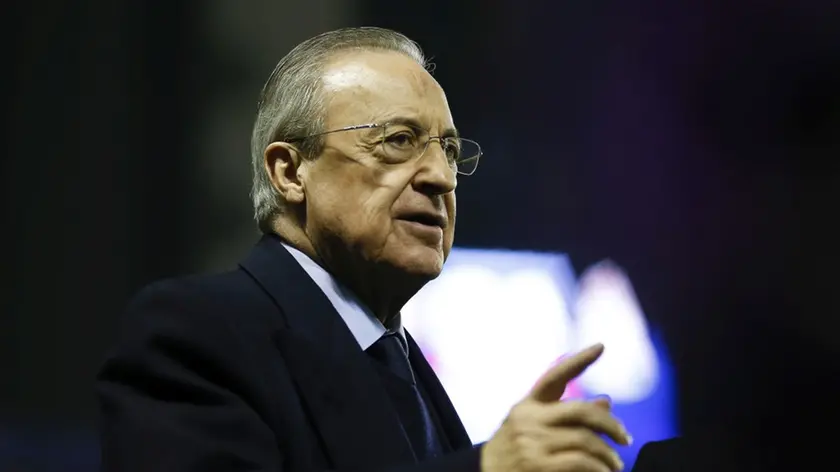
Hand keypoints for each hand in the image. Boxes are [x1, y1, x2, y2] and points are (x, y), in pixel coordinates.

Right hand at [481, 344, 631, 471]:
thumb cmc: (514, 450)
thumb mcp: (533, 428)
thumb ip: (567, 415)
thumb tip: (607, 402)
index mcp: (527, 405)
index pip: (554, 377)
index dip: (578, 361)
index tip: (601, 346)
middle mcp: (529, 419)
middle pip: (580, 411)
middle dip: (610, 424)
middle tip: (626, 438)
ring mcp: (532, 443)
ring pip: (585, 440)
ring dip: (607, 454)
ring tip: (616, 464)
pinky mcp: (538, 466)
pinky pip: (580, 462)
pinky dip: (598, 468)